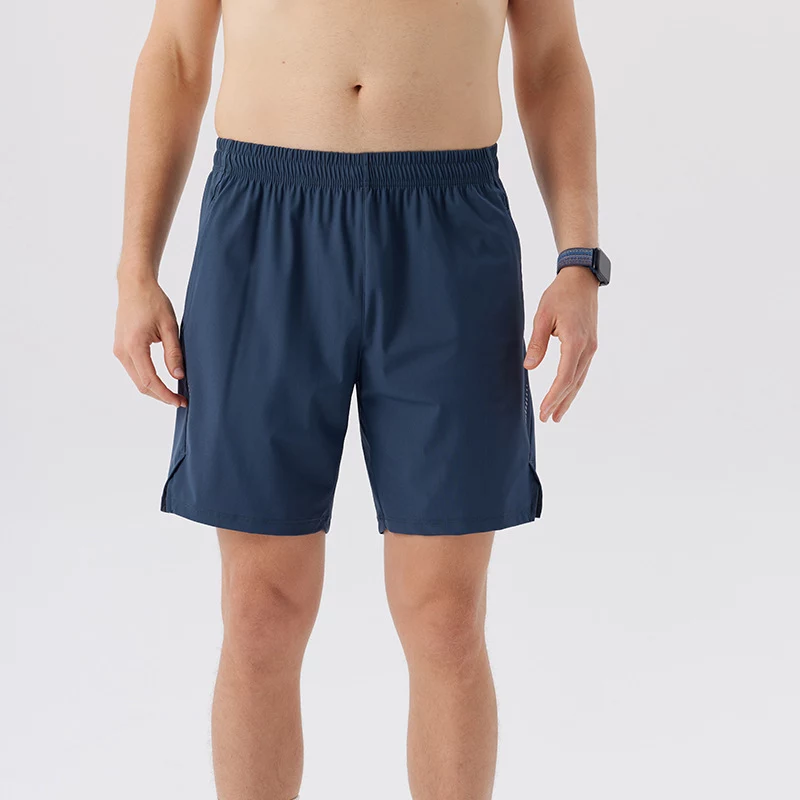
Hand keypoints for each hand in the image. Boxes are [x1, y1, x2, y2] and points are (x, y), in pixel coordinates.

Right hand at [113, 275, 186, 406]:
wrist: (134, 285)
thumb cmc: (153, 301)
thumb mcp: (170, 326)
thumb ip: (173, 353)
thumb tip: (178, 376)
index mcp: (134, 346)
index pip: (150, 381)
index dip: (166, 395)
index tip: (181, 402)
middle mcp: (122, 351)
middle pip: (141, 385)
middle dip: (161, 396)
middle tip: (181, 401)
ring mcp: (119, 350)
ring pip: (137, 380)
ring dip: (154, 389)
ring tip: (174, 393)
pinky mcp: (120, 348)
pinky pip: (134, 370)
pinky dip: (148, 379)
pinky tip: (162, 381)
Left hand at [523, 266, 597, 422]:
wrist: (582, 279)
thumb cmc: (560, 294)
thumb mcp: (542, 316)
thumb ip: (536, 343)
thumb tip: (529, 366)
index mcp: (575, 342)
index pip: (564, 377)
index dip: (554, 397)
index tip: (545, 412)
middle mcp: (587, 348)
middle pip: (574, 383)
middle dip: (561, 403)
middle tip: (549, 420)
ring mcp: (591, 347)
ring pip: (579, 378)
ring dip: (569, 397)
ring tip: (558, 415)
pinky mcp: (590, 344)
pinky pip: (581, 370)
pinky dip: (573, 384)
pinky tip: (567, 393)